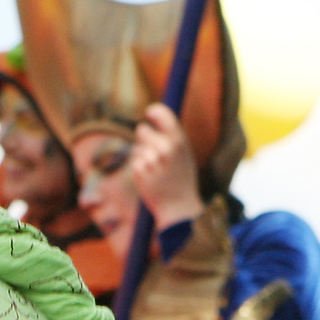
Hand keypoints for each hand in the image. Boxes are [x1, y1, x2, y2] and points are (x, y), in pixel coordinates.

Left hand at [129, 102, 204, 231]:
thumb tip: (156, 115)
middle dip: (145, 138)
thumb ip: (171, 136)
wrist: (178, 207)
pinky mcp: (140, 171)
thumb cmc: (181, 179)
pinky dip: (139, 168)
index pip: (162, 114)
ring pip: (137, 147)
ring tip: (156, 170)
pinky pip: (134, 160)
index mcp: (179, 141)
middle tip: (155, 153)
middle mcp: (165, 148)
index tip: (149, 113)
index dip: (154, 111)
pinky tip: (150, 178)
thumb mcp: (184, 154)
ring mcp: (152, 160)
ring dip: (143, 155)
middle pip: (142, 130)